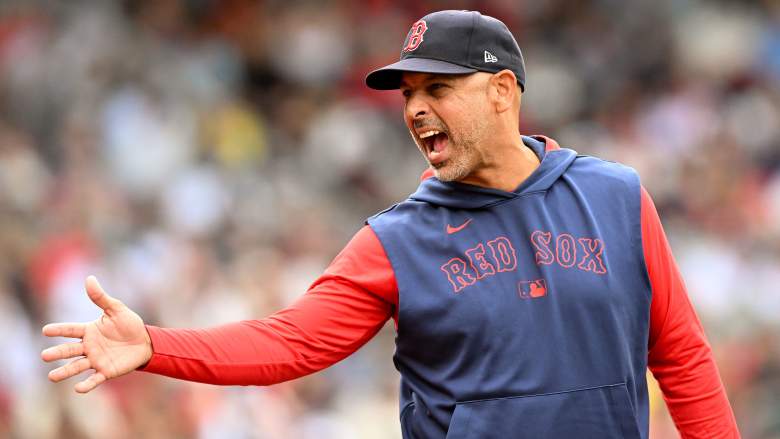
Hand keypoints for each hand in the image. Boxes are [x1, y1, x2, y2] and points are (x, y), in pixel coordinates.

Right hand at [41, 275, 152, 392]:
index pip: (70, 330)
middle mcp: (89, 346)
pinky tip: (78, 389)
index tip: (46, 330)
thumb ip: (101, 297)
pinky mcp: (106, 371)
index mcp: (89, 331)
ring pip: (76, 366)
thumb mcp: (117, 309)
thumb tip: (89, 279)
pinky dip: (86, 384)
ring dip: (65, 372)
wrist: (146, 342)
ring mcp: (96, 360)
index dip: (59, 330)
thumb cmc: (130, 325)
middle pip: (69, 350)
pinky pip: (94, 379)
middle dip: (57, 353)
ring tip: (51, 376)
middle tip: (45, 356)